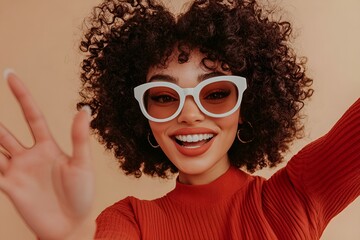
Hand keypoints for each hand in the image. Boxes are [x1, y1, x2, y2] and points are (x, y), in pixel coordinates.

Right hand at [0, 71, 94, 239]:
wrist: (71, 225)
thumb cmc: (82, 195)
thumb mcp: (83, 164)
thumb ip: (79, 138)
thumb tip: (85, 109)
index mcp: (48, 146)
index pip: (31, 115)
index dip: (21, 95)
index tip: (10, 74)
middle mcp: (29, 156)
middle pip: (4, 132)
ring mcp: (17, 171)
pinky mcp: (9, 187)